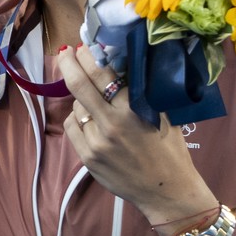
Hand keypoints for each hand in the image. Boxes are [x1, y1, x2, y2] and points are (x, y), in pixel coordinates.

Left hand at [53, 45, 217, 225]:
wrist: (166, 190)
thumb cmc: (169, 149)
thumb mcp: (162, 113)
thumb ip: (140, 90)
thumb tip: (118, 63)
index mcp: (134, 107)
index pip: (103, 71)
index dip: (89, 54)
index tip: (84, 45)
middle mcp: (112, 122)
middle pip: (79, 82)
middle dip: (69, 61)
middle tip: (66, 50)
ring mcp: (96, 141)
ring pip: (76, 106)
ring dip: (81, 97)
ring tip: (94, 100)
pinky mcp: (87, 157)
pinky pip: (73, 126)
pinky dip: (78, 118)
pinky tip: (91, 120)